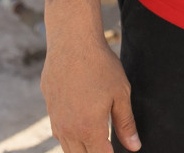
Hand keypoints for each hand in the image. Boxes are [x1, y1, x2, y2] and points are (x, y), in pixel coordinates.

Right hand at [41, 34, 140, 152]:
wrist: (73, 41)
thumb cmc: (101, 65)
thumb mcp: (121, 93)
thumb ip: (126, 123)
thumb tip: (134, 147)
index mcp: (89, 129)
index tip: (116, 149)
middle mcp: (68, 130)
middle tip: (106, 143)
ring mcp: (55, 119)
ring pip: (67, 147)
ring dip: (81, 146)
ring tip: (95, 137)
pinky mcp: (48, 106)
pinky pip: (58, 130)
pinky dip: (69, 133)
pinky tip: (79, 120)